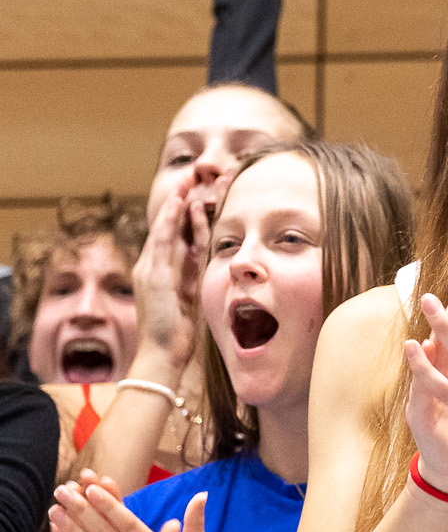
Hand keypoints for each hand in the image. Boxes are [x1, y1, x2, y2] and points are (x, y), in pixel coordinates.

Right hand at [131, 180, 206, 371]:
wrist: (164, 356)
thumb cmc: (182, 332)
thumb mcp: (195, 297)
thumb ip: (198, 276)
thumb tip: (214, 260)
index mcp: (165, 271)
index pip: (178, 234)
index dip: (189, 212)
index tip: (204, 191)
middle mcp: (153, 266)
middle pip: (170, 225)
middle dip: (181, 200)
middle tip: (194, 175)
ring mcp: (150, 269)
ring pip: (164, 227)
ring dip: (176, 202)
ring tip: (188, 179)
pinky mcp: (152, 276)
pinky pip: (163, 241)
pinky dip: (171, 220)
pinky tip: (180, 202)